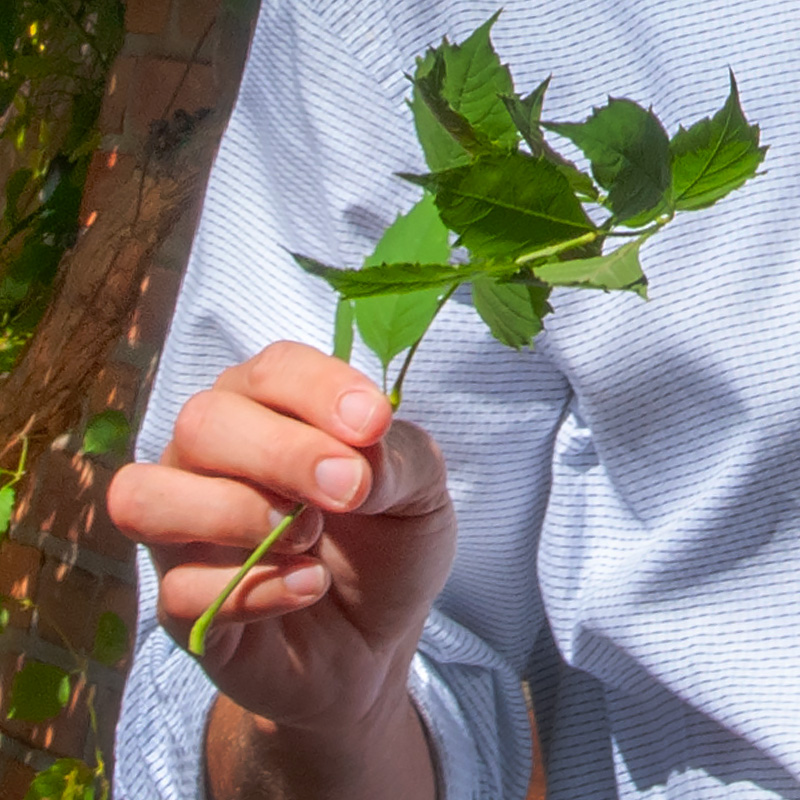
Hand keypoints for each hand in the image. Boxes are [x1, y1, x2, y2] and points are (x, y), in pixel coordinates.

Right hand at [107, 341, 455, 732]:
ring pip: (147, 496)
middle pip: (202, 422)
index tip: (374, 425)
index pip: (271, 371)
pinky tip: (310, 588)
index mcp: (270, 412)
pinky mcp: (182, 604)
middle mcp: (212, 460)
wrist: (378, 642)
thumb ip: (397, 459)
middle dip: (281, 452)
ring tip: (309, 537)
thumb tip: (358, 447)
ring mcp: (186, 532)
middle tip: (349, 491)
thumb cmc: (388, 548)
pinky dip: (251, 590)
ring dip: (235, 512)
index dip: (318, 389)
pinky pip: (178, 589)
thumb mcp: (420, 494)